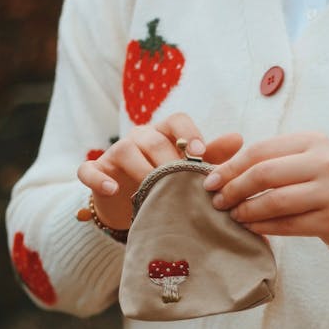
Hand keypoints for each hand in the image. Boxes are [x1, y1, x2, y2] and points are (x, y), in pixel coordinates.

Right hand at [77, 113, 243, 229]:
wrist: (130, 207)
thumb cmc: (166, 184)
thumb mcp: (189, 171)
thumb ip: (212, 157)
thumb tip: (238, 139)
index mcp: (165, 134)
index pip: (177, 121)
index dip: (190, 134)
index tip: (201, 154)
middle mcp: (139, 138)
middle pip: (153, 138)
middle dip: (169, 160)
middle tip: (183, 183)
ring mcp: (114, 154)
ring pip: (125, 150)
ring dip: (140, 169)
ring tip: (153, 190)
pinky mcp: (95, 172)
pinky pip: (90, 170)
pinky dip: (99, 178)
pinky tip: (113, 189)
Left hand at [202, 131, 328, 247]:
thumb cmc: (324, 180)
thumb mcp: (304, 157)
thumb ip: (270, 158)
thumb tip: (219, 170)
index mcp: (313, 140)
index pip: (260, 150)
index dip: (230, 167)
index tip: (210, 181)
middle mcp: (324, 162)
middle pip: (265, 174)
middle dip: (234, 189)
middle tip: (217, 201)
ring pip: (275, 202)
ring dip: (246, 210)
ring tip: (232, 215)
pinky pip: (288, 226)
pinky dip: (263, 227)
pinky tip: (250, 227)